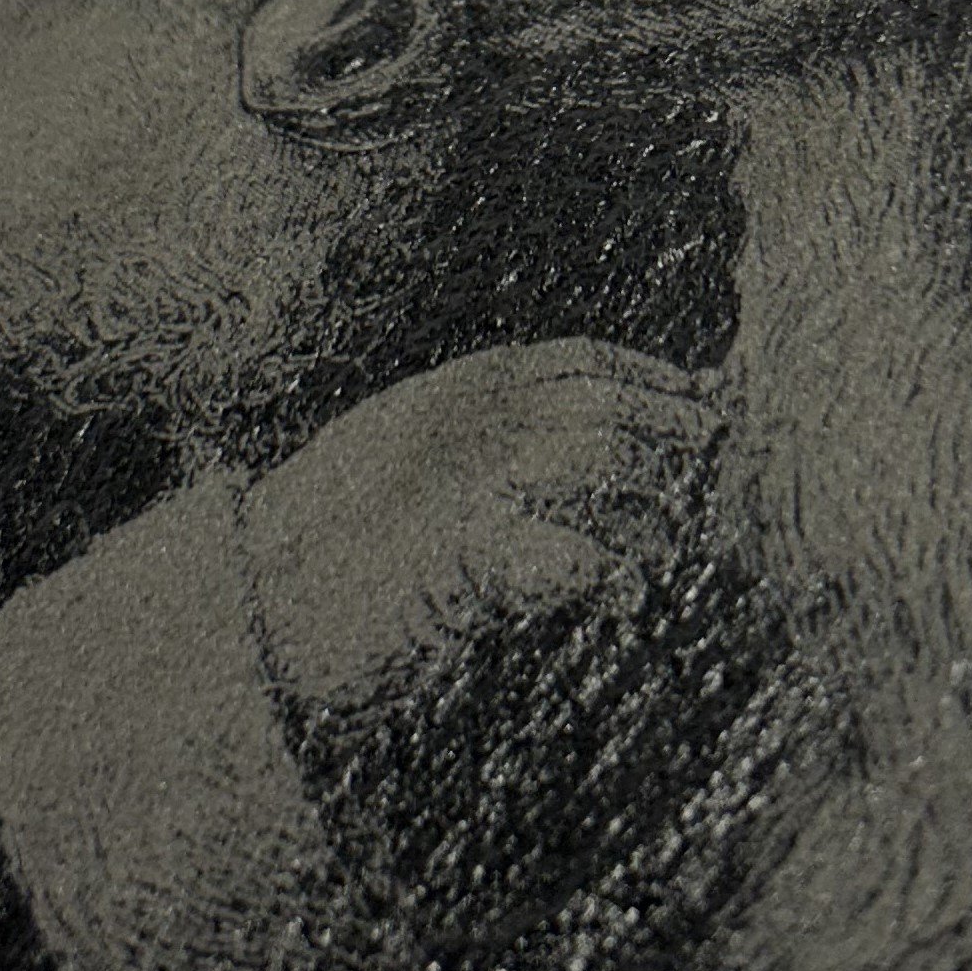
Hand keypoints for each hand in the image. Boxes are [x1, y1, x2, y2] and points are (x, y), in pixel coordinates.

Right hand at [236, 338, 719, 712]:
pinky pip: (564, 554)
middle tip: (707, 465)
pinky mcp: (466, 557)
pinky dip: (604, 571)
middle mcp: (464, 425)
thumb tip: (574, 457)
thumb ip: (475, 441)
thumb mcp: (409, 467)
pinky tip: (619, 594)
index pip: (577, 362)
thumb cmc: (336, 554)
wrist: (264, 609)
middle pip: (600, 406)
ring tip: (658, 548)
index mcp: (454, 397)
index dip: (648, 377)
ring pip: (595, 463)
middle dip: (668, 431)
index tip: (700, 398)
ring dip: (646, 506)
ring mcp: (464, 483)